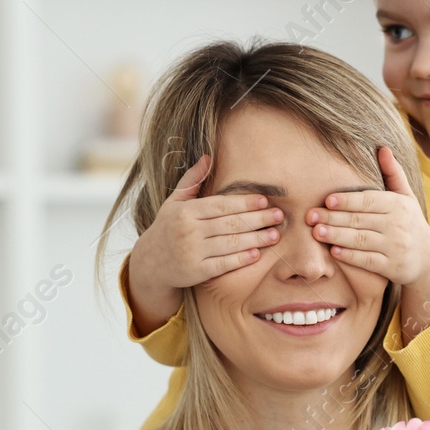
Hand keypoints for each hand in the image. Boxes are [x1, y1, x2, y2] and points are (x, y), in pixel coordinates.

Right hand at [127, 154, 281, 333]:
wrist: (150, 263)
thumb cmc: (167, 228)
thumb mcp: (174, 202)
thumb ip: (192, 180)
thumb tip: (208, 157)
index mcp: (185, 212)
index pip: (221, 205)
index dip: (244, 202)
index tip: (264, 200)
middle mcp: (189, 231)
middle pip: (230, 223)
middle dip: (257, 219)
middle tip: (279, 216)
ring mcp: (193, 252)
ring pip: (230, 243)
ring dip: (255, 239)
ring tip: (274, 235)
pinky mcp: (196, 272)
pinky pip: (223, 264)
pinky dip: (240, 259)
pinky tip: (256, 254)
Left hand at [307, 146, 429, 287]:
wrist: (428, 259)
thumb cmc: (410, 223)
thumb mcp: (406, 197)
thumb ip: (393, 173)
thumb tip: (383, 148)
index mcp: (399, 205)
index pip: (370, 200)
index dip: (348, 200)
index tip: (327, 199)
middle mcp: (398, 225)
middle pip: (360, 220)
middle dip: (334, 218)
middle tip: (310, 216)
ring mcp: (395, 247)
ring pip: (361, 240)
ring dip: (337, 236)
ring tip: (316, 232)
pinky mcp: (392, 267)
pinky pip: (368, 261)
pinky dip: (350, 256)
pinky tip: (334, 251)